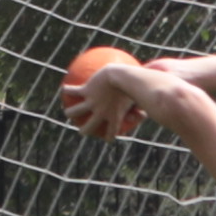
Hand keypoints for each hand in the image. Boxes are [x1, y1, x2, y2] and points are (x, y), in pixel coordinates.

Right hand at [55, 45, 187, 141]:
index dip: (109, 135)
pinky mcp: (86, 92)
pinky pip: (74, 92)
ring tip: (67, 112)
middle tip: (82, 131)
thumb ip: (144, 106)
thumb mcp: (141, 97)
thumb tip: (151, 109)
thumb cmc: (135, 85)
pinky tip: (63, 89)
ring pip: (77, 111)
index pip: (110, 131)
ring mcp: (92, 103)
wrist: (123, 77)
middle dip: (85, 130)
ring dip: (71, 113)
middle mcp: (100, 113)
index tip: (108, 137)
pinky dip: (68, 91)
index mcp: (113, 116)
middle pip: (90, 126)